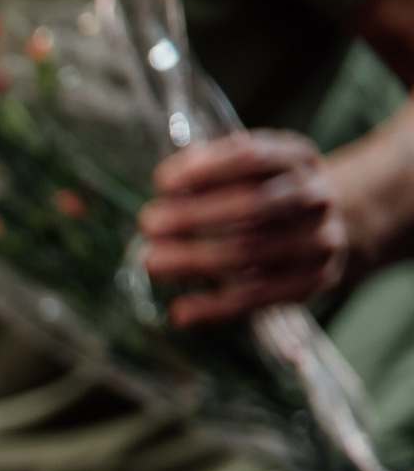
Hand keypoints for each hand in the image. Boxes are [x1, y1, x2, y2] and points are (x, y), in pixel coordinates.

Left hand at [142, 130, 346, 326]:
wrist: (322, 228)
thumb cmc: (266, 196)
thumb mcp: (250, 172)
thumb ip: (213, 174)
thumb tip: (170, 187)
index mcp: (297, 159)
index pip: (254, 157)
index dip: (208, 169)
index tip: (163, 182)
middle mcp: (315, 197)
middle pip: (252, 206)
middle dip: (195, 216)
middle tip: (148, 224)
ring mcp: (319, 240)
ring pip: (252, 253)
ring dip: (195, 259)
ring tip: (152, 262)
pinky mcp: (313, 281)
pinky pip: (258, 297)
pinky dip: (214, 307)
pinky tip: (180, 313)